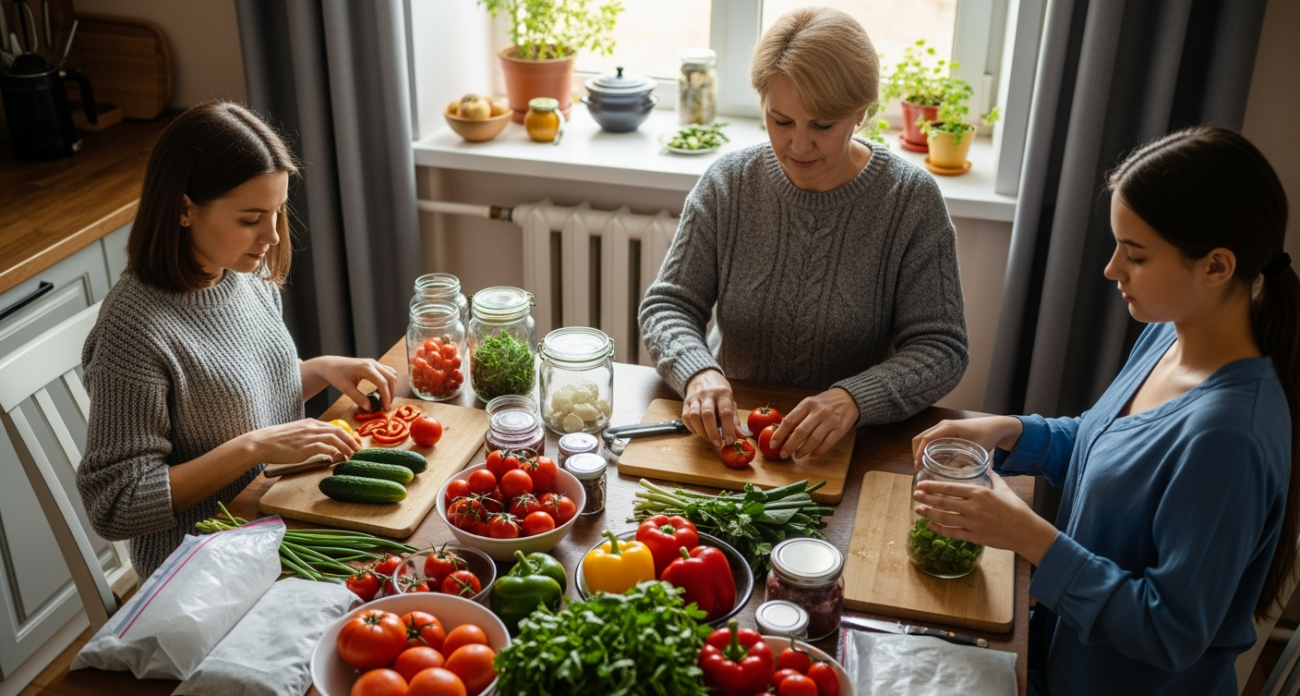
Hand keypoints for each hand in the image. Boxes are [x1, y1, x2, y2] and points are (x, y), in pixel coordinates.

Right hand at [242, 418, 360, 464]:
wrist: (261, 443)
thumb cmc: (276, 441)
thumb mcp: (296, 434)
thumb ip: (309, 438)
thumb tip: (320, 447)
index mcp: (310, 423)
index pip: (334, 427)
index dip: (346, 435)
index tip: (354, 443)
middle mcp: (312, 427)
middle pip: (339, 431)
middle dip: (351, 441)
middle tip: (359, 450)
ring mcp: (309, 436)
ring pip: (335, 439)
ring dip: (347, 447)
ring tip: (353, 456)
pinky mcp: (305, 446)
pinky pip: (326, 448)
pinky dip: (335, 452)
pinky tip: (339, 458)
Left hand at [305, 356, 398, 411]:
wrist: (330, 365)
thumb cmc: (336, 375)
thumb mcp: (345, 388)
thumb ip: (358, 398)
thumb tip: (369, 408)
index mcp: (366, 368)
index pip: (383, 383)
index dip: (386, 396)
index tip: (386, 408)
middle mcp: (373, 363)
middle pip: (391, 378)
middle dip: (391, 393)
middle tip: (387, 406)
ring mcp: (374, 363)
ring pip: (392, 374)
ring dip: (392, 387)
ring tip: (386, 399)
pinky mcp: (374, 365)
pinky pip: (387, 372)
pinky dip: (388, 382)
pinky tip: (382, 391)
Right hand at [682, 369, 741, 447]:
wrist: (703, 376)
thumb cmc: (720, 393)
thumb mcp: (731, 402)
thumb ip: (735, 421)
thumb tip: (742, 437)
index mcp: (723, 393)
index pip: (725, 412)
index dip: (728, 429)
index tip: (730, 441)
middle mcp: (708, 394)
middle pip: (708, 415)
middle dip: (713, 433)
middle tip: (718, 443)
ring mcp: (695, 397)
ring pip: (694, 417)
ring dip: (702, 432)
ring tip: (709, 438)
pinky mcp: (685, 402)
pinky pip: (686, 417)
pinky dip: (692, 428)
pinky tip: (699, 431)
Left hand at [768, 387, 858, 458]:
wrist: (848, 398)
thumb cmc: (824, 403)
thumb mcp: (809, 403)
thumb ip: (797, 416)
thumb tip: (781, 432)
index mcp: (807, 404)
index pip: (789, 420)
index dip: (779, 434)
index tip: (773, 444)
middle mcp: (818, 412)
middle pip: (800, 432)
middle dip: (789, 445)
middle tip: (783, 454)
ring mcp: (830, 420)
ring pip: (814, 439)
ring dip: (803, 450)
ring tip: (797, 456)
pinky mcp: (840, 429)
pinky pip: (827, 443)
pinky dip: (818, 451)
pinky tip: (811, 454)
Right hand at [911, 416, 1023, 469]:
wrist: (996, 427)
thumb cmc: (987, 436)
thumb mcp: (974, 452)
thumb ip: (959, 463)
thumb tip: (945, 476)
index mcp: (948, 427)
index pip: (925, 439)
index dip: (919, 453)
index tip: (917, 466)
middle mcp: (942, 425)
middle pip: (919, 438)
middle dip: (916, 453)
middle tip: (919, 469)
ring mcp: (943, 427)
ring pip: (923, 438)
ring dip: (920, 451)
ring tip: (923, 467)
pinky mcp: (946, 430)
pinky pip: (930, 439)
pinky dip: (926, 449)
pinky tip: (931, 461)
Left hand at [912, 471, 1057, 564]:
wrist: (1026, 531)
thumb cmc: (1017, 509)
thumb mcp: (1003, 488)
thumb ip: (992, 477)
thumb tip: (986, 466)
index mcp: (979, 493)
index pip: (950, 488)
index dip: (933, 486)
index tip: (922, 484)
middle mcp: (973, 507)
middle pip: (944, 502)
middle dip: (927, 498)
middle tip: (916, 494)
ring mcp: (973, 523)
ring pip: (945, 518)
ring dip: (929, 514)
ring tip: (918, 509)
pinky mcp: (974, 537)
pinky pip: (953, 533)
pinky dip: (939, 530)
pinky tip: (930, 526)